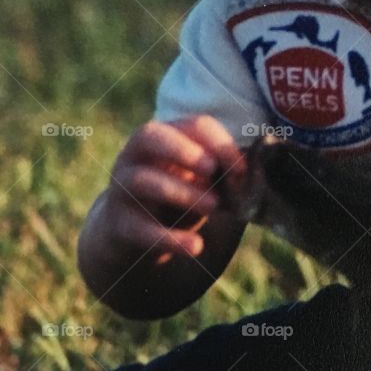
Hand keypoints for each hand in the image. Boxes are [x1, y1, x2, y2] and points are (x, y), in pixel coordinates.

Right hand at [106, 115, 245, 262]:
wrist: (134, 235)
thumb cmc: (177, 196)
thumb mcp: (201, 180)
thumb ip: (225, 171)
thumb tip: (253, 166)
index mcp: (163, 138)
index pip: (192, 125)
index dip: (220, 143)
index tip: (240, 169)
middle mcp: (134, 156)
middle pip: (149, 136)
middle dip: (183, 150)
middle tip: (212, 169)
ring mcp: (122, 189)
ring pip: (142, 180)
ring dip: (182, 192)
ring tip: (213, 206)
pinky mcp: (117, 225)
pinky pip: (140, 229)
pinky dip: (171, 238)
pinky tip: (196, 246)